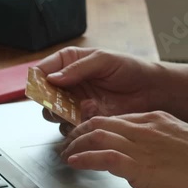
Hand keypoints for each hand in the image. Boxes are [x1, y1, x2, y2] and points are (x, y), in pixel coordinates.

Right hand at [38, 47, 158, 133]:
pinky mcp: (86, 119)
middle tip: (58, 102)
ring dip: (64, 113)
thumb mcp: (104, 60)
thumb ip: (78, 68)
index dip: (37, 79)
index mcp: (70, 63)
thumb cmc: (130, 68)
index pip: (43, 70)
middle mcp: (69, 84)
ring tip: (86, 105)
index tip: (39, 87)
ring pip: (55, 114)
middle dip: (48, 101)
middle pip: (44, 96)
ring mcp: (76, 103)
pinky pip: (71, 126)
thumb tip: (52, 78)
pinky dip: (78, 122)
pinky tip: (94, 112)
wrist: (150, 90)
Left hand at [60, 110, 187, 187]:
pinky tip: (75, 162)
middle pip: (98, 124)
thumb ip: (152, 137)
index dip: (89, 126)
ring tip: (66, 154)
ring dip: (76, 146)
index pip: (111, 118)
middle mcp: (142, 128)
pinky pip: (105, 157)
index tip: (81, 134)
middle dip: (77, 134)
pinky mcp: (141, 166)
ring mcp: (140, 146)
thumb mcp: (174, 135)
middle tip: (68, 144)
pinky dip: (86, 158)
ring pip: (97, 137)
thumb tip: (135, 147)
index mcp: (150, 119)